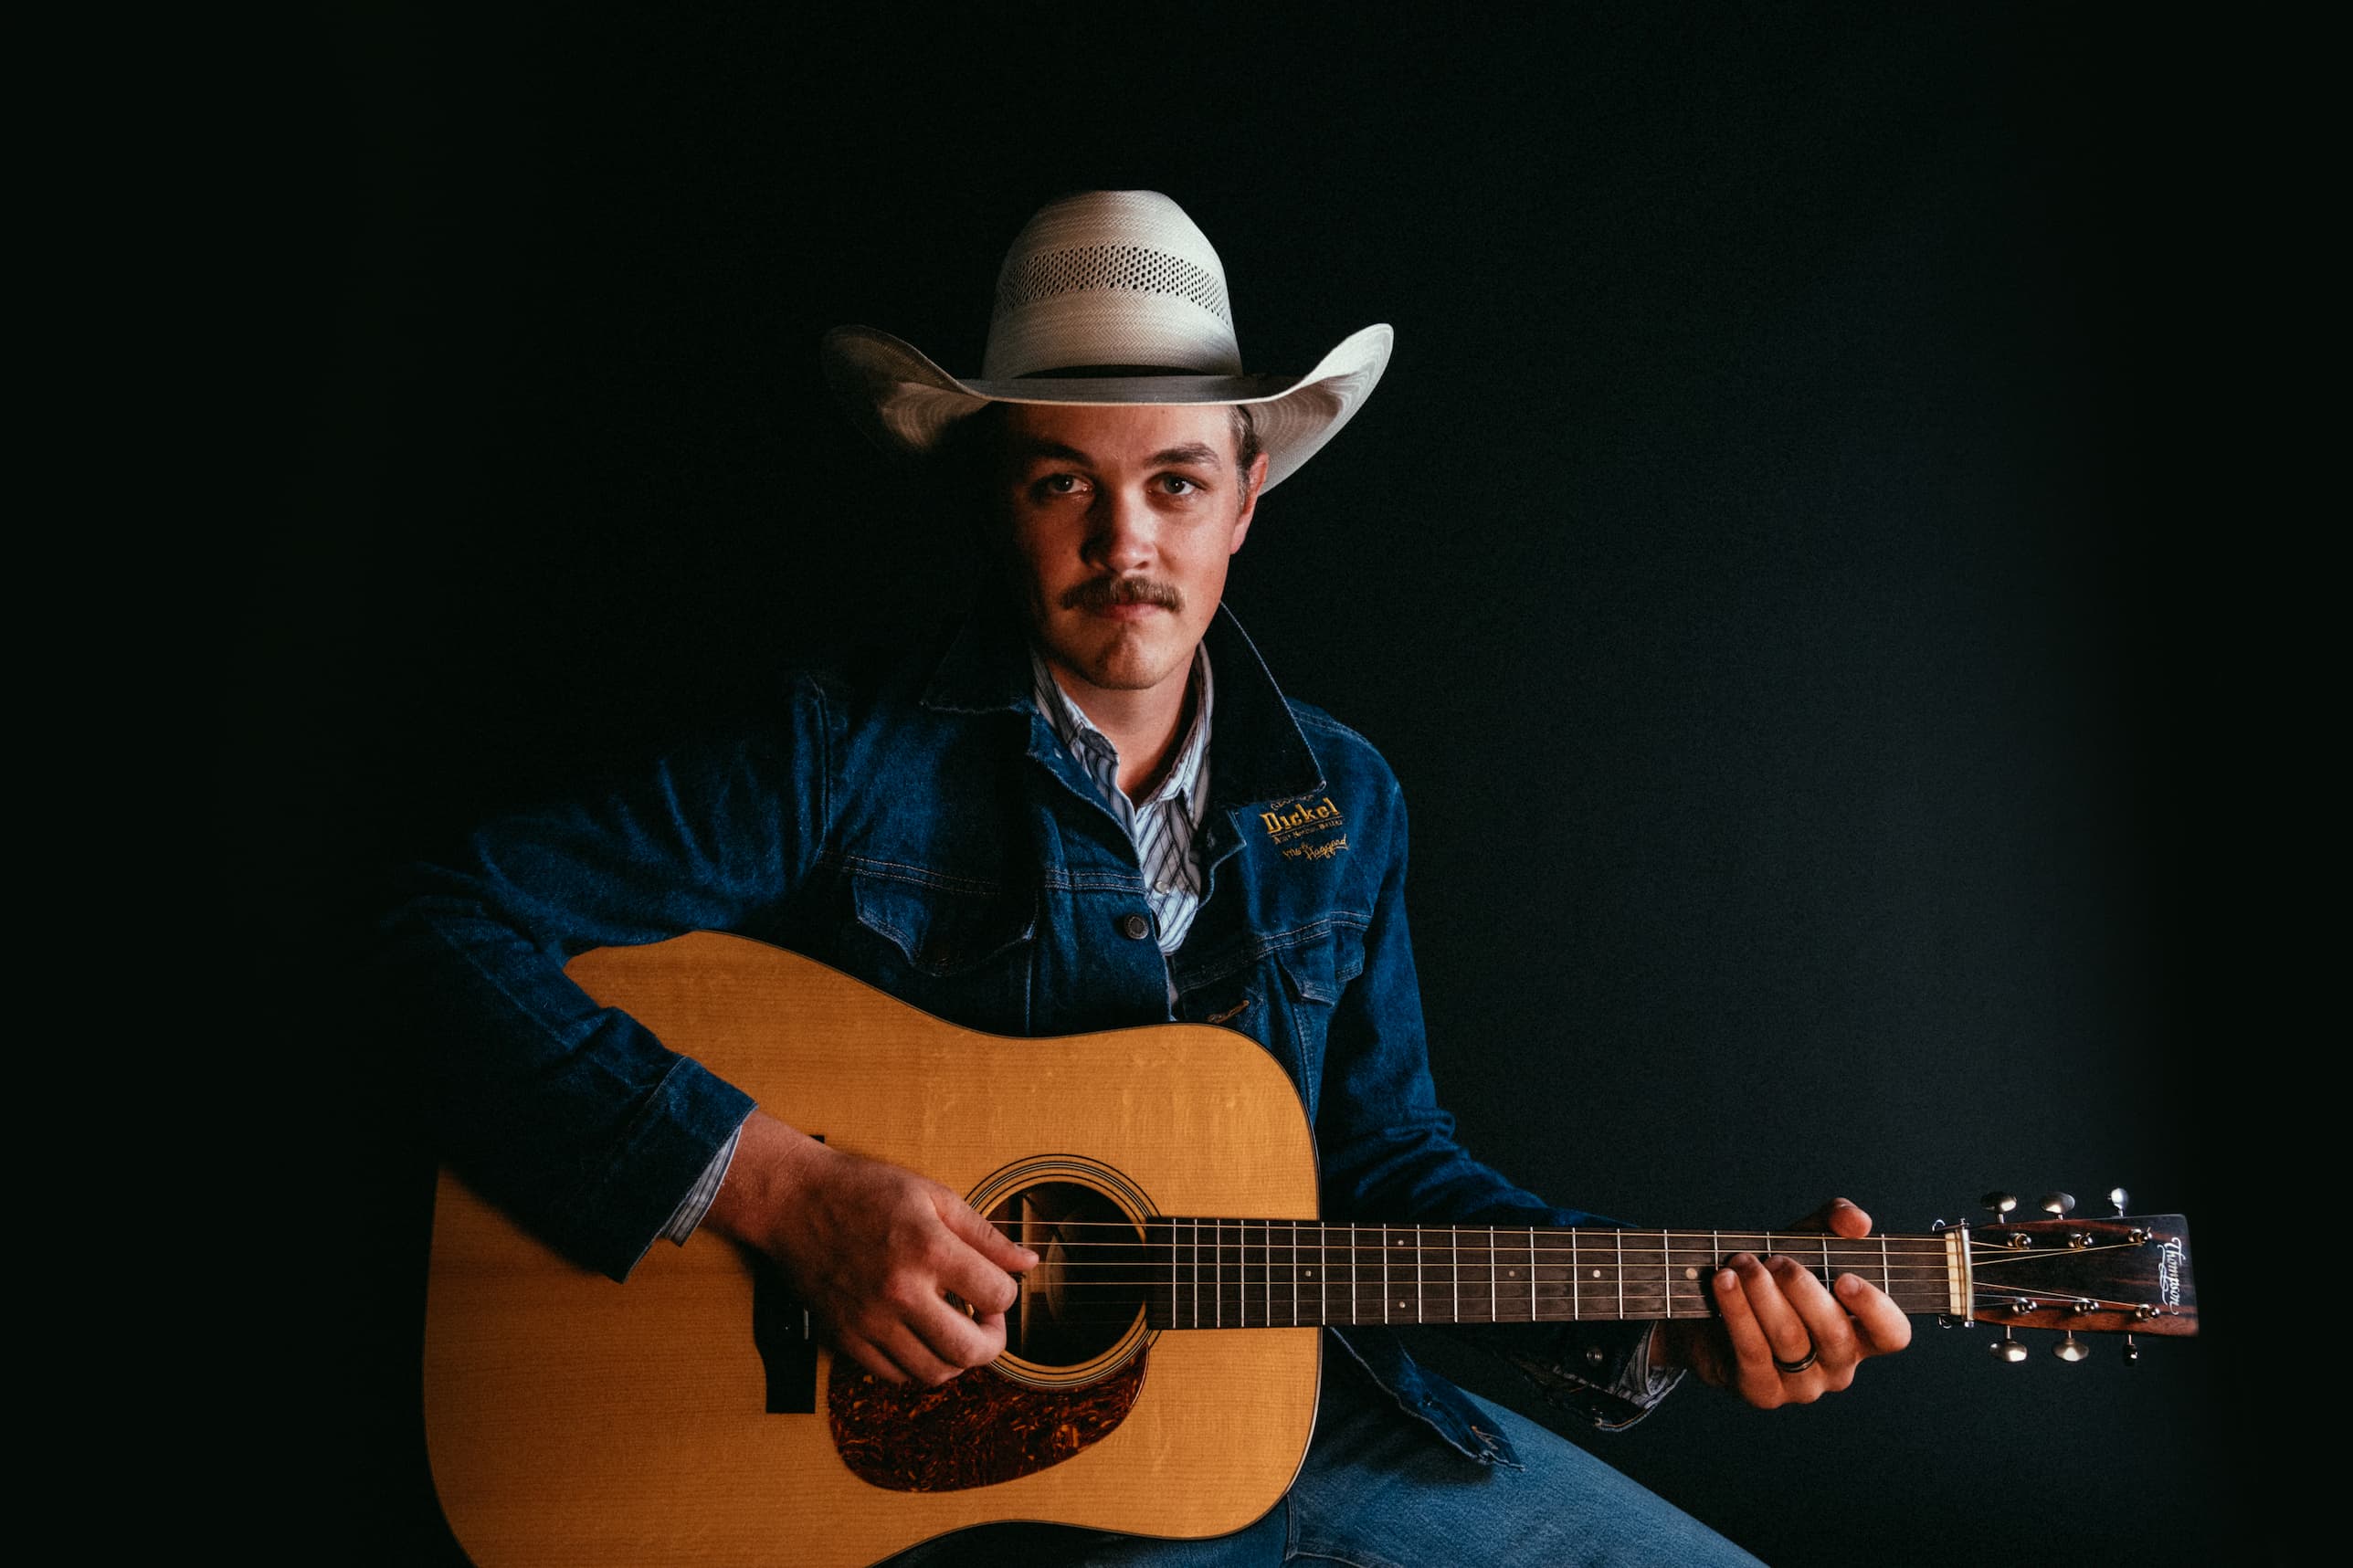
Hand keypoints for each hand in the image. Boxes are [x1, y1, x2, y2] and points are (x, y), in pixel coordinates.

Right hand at [702, 1111, 1037, 1385]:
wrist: (794, 1202)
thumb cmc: (865, 1191)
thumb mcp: (933, 1196)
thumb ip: (985, 1234)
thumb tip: (1027, 1262)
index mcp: (928, 1249)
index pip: (997, 1296)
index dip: (1008, 1294)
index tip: (995, 1285)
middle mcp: (900, 1291)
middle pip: (970, 1350)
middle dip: (993, 1341)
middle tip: (986, 1322)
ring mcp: (870, 1321)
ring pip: (934, 1373)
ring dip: (957, 1359)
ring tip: (954, 1329)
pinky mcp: (846, 1338)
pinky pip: (894, 1377)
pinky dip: (917, 1365)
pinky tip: (920, 1337)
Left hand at [1654, 1197, 1911, 1407]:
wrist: (1711, 1316)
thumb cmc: (1773, 1280)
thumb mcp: (1805, 1242)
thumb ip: (1835, 1221)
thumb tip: (1857, 1222)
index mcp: (1860, 1334)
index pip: (1891, 1334)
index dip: (1874, 1308)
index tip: (1844, 1277)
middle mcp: (1838, 1366)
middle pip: (1834, 1333)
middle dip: (1802, 1288)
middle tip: (1775, 1259)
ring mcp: (1802, 1385)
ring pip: (1790, 1339)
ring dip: (1762, 1293)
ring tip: (1741, 1263)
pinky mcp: (1762, 1392)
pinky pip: (1753, 1351)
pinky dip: (1737, 1310)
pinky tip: (1724, 1282)